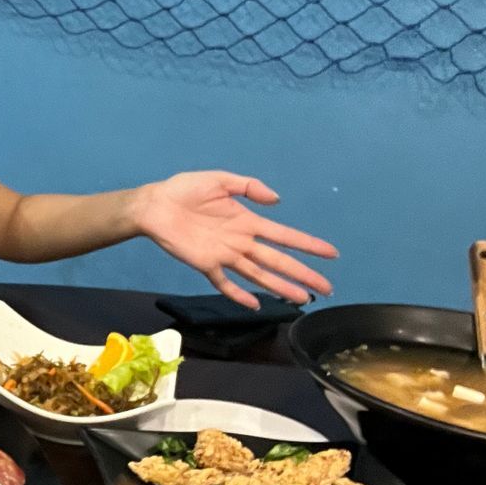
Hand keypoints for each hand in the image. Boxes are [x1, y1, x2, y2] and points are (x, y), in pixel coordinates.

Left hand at [133, 172, 337, 308]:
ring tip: (302, 300)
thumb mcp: (219, 179)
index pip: (285, 236)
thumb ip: (248, 186)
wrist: (154, 205)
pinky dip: (239, 294)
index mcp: (247, 221)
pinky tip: (255, 305)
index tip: (331, 254)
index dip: (308, 245)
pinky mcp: (205, 265)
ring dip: (280, 288)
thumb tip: (277, 200)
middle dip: (303, 274)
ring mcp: (224, 256)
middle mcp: (241, 242)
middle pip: (278, 261)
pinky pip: (225, 283)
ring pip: (259, 275)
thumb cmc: (184, 190)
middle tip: (327, 288)